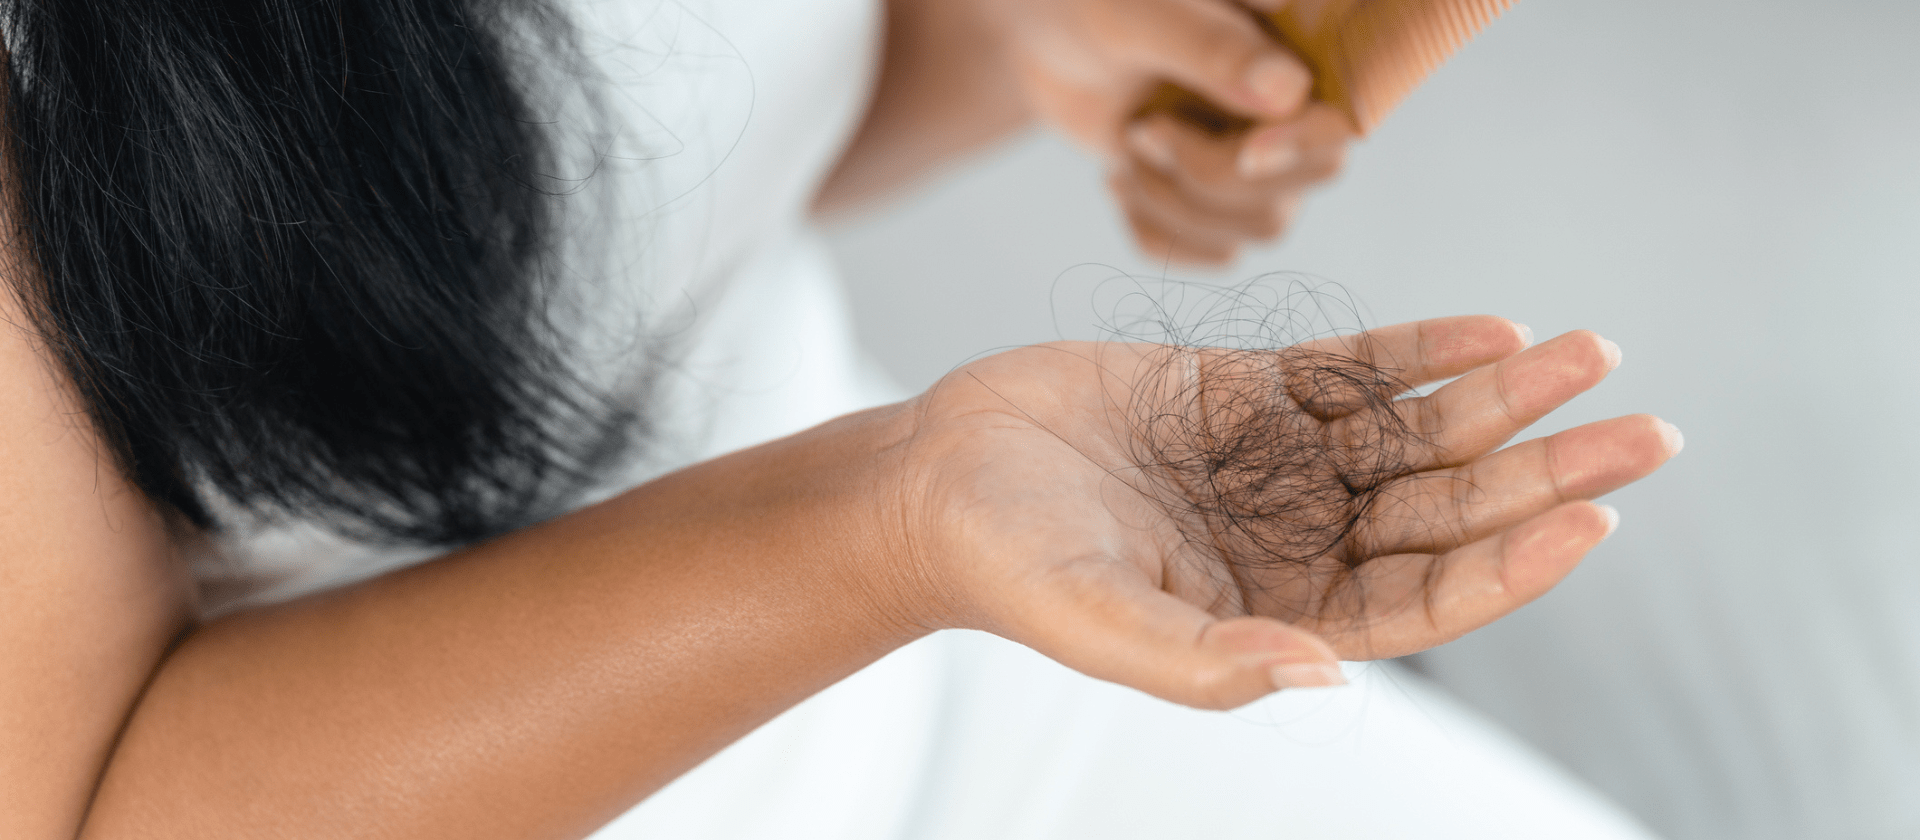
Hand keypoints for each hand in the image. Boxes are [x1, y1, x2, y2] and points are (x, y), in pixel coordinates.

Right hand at [888, 317, 1680, 708]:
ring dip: (1506, 399)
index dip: (1510, 562)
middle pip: (1449, 507)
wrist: (935, 477)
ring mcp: (1277, 461)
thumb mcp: (1104, 625)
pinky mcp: (1245, 390)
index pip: (1428, 598)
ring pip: (1418, 431)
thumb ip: (1209, 664)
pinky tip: (1493, 332)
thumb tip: (1324, 677)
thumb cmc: (1009, 567)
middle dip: (1546, 470)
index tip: (1588, 517)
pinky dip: (1421, 348)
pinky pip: (1355, 368)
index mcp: (1282, 612)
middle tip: (1648, 433)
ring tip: (1592, 355)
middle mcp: (1297, 539)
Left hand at [978, 0, 1352, 263]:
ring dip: (1173, 202)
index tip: (1246, 151)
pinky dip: (1156, 229)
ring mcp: (1259, 158)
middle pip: (1301, 186)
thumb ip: (1211, 49)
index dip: (1302, 147)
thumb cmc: (1092, 4)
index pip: (1340, 121)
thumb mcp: (1140, 16)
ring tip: (1129, 144)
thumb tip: (1289, 92)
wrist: (1042, 37)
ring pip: (1256, 230)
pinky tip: (1122, 179)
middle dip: (1207, 177)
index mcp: (1296, 47)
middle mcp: (1292, 108)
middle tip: (1143, 131)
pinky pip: (1214, 252)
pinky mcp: (1218, 197)